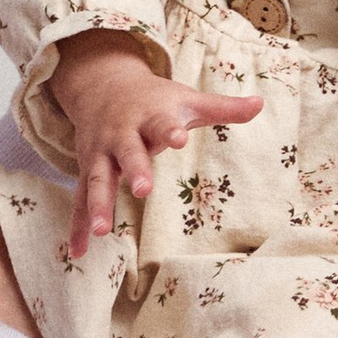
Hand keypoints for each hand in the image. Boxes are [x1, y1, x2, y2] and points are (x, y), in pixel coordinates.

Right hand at [44, 34, 262, 260]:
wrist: (103, 85)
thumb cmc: (154, 99)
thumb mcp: (187, 99)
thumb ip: (223, 108)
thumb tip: (260, 103)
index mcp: (149, 117)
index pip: (162, 123)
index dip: (170, 131)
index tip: (179, 138)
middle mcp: (121, 135)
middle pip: (128, 153)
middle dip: (134, 170)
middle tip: (144, 189)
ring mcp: (101, 155)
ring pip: (97, 180)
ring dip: (99, 205)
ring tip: (102, 232)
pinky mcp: (88, 170)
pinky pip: (80, 200)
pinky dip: (78, 226)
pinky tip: (77, 252)